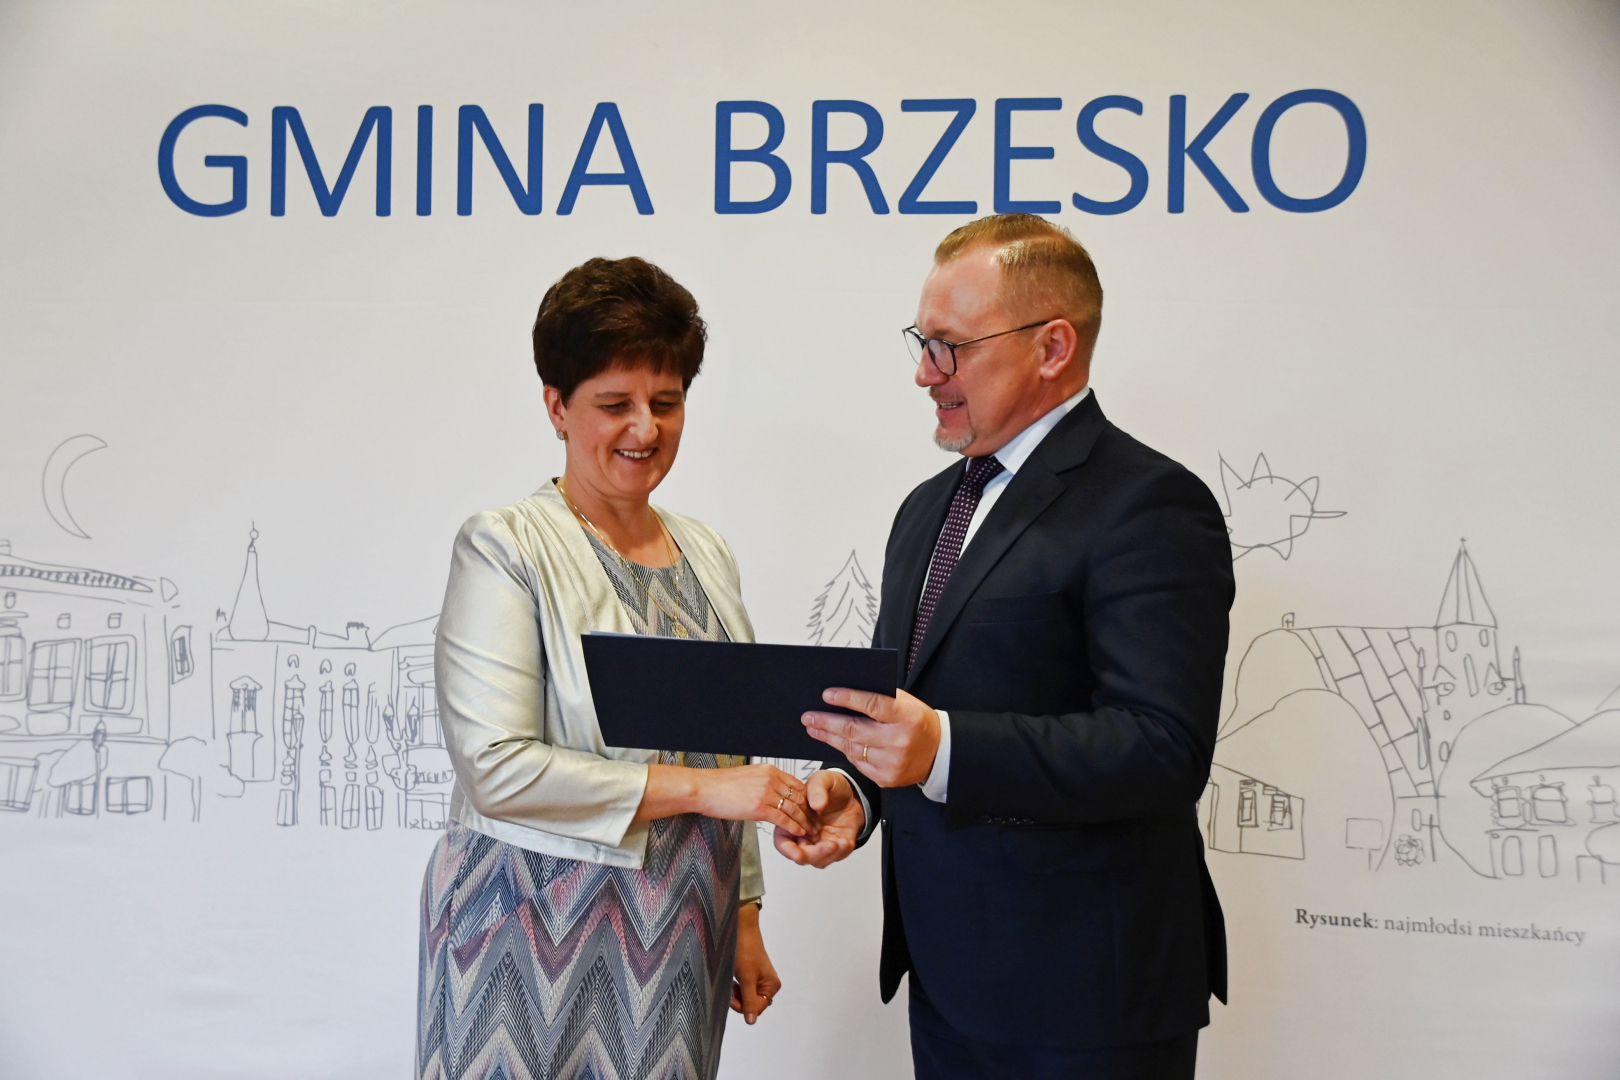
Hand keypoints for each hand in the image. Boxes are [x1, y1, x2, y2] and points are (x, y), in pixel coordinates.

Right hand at [693, 763, 818, 836]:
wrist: (704, 789)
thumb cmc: (720, 786)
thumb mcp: (747, 778)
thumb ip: (763, 783)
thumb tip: (771, 793)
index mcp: (769, 770)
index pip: (796, 784)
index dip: (806, 799)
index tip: (811, 810)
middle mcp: (770, 779)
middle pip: (799, 796)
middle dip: (809, 812)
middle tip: (816, 823)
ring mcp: (766, 792)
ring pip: (794, 809)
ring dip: (805, 822)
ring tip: (811, 832)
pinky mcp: (759, 807)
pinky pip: (783, 819)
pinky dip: (794, 827)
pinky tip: (799, 833)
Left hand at [731, 902, 780, 1024]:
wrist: (740, 929)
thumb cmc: (745, 952)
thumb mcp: (746, 978)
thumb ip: (748, 1001)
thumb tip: (751, 1022)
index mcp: (772, 986)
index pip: (757, 1008)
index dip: (743, 1006)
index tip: (731, 997)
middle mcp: (768, 984)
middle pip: (752, 1003)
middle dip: (740, 999)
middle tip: (731, 987)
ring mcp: (760, 979)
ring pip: (746, 997)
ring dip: (737, 993)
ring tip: (731, 980)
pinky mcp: (751, 974)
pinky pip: (744, 988)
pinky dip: (736, 987)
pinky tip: (732, 978)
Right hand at [774, 770, 864, 867]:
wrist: (853, 792)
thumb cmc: (831, 786)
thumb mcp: (822, 780)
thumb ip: (817, 789)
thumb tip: (817, 805)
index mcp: (793, 822)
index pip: (783, 842)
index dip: (788, 850)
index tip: (799, 850)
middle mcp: (804, 836)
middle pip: (801, 856)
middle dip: (814, 854)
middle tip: (828, 844)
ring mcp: (819, 843)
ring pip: (819, 860)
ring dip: (829, 855)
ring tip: (840, 842)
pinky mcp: (835, 846)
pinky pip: (836, 856)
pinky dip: (841, 852)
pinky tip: (846, 841)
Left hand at [803, 688, 940, 787]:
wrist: (939, 754)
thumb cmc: (918, 722)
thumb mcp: (907, 703)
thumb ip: (881, 696)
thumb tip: (845, 692)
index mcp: (907, 717)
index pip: (873, 705)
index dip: (848, 698)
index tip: (826, 694)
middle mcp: (899, 741)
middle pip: (855, 730)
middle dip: (827, 722)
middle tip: (808, 716)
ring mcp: (892, 763)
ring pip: (852, 748)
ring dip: (829, 737)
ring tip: (813, 727)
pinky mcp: (886, 779)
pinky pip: (858, 763)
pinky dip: (844, 751)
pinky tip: (833, 741)